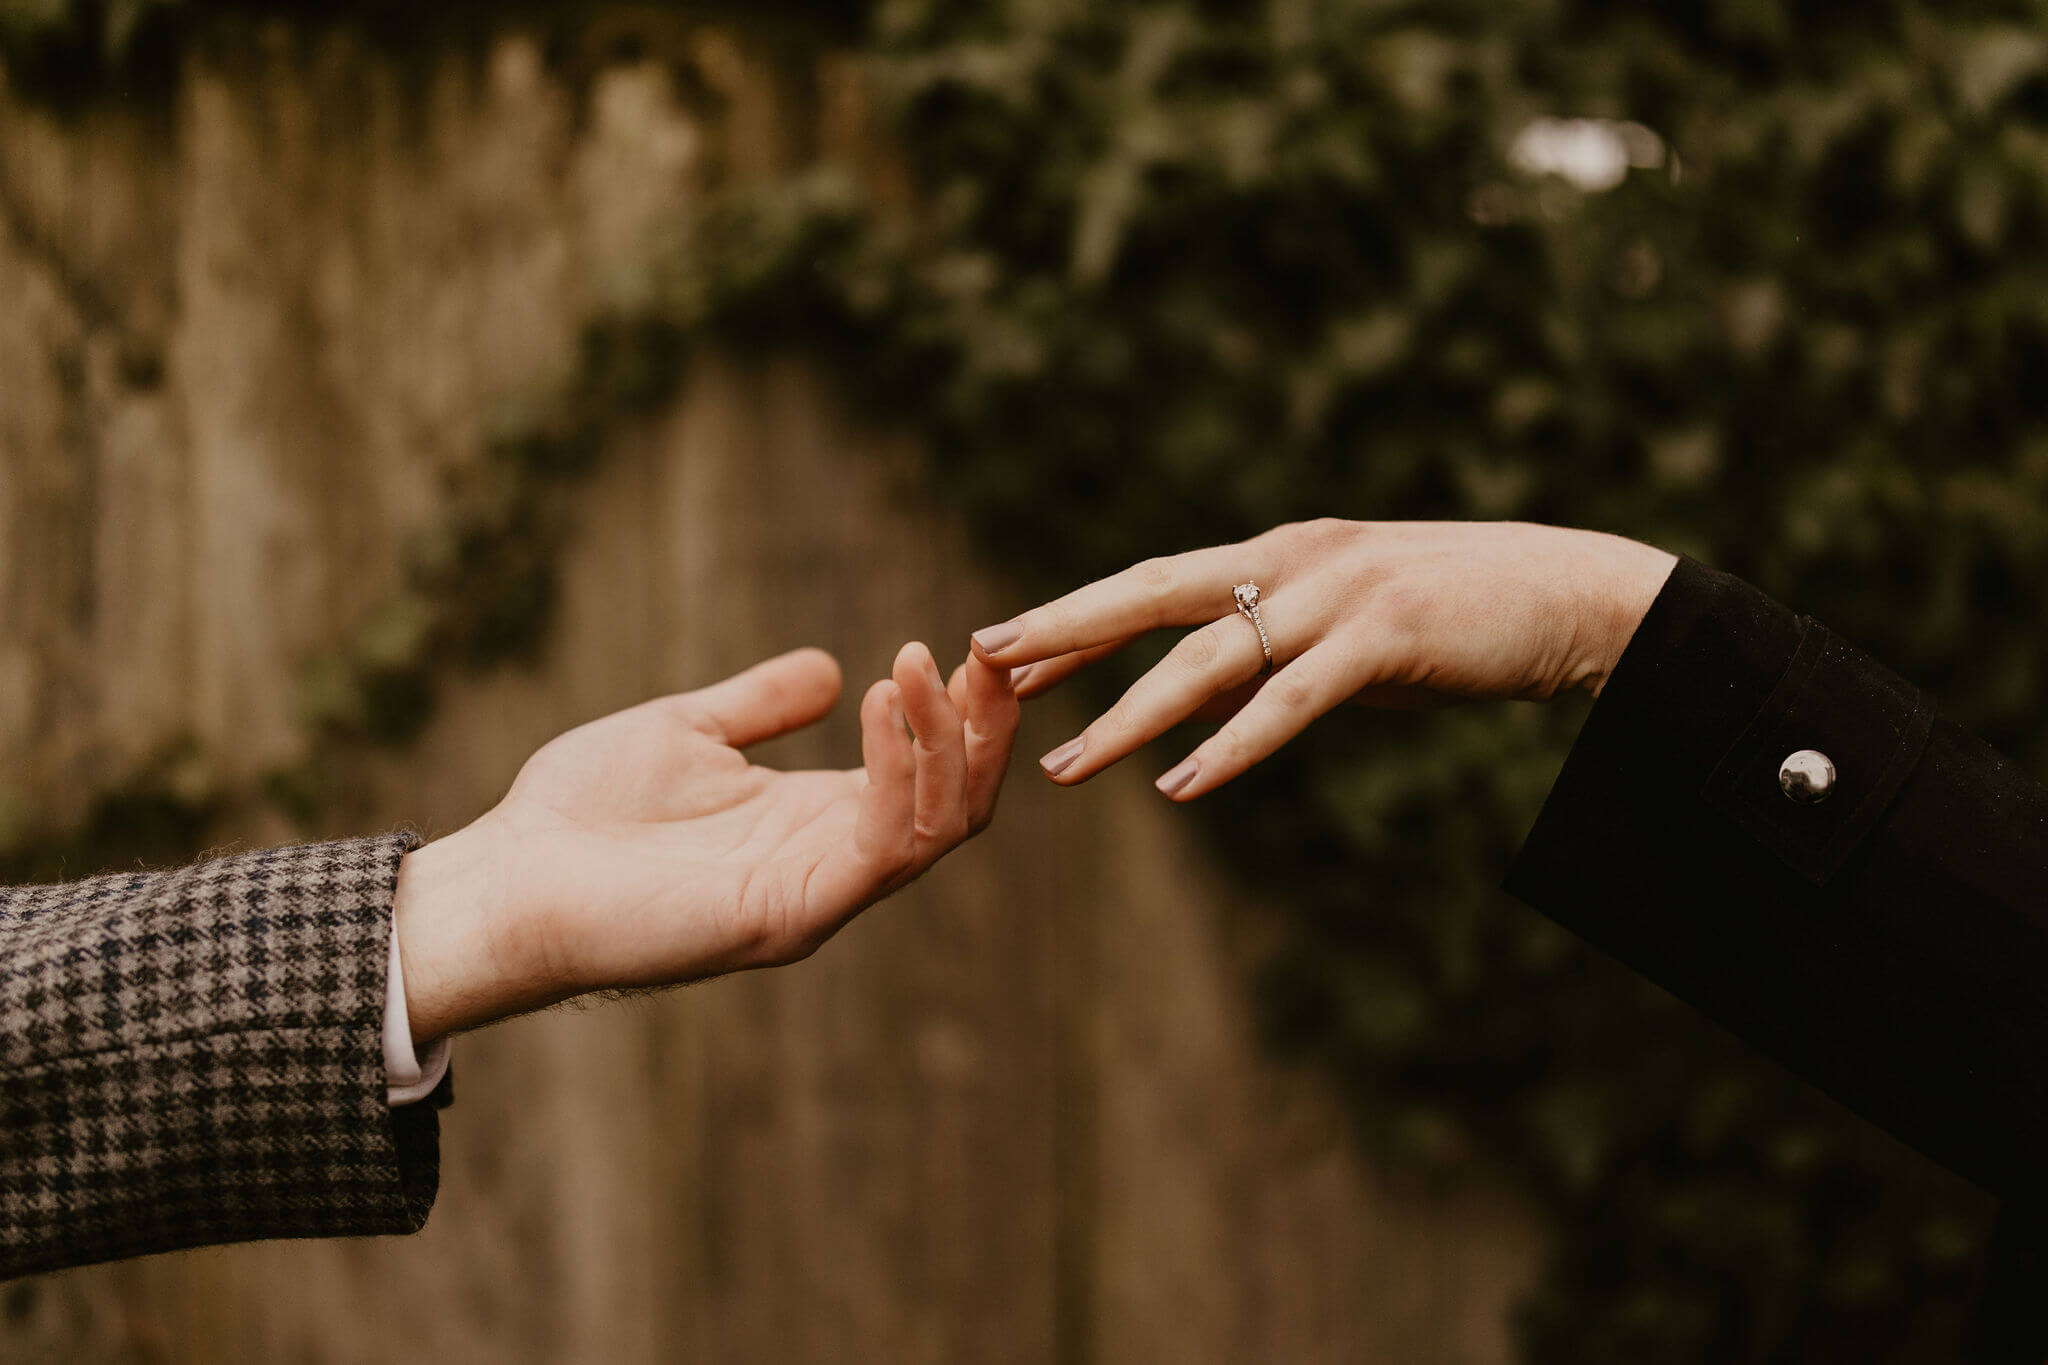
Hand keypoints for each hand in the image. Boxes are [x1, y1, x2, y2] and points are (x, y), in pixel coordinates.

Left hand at [393, 643, 1018, 1040]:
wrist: (506, 880)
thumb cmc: (579, 814)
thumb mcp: (687, 732)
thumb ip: (761, 706)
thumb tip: (831, 667)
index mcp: (814, 824)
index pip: (930, 777)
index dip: (964, 715)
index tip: (974, 646)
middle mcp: (830, 865)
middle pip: (957, 805)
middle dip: (984, 728)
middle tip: (986, 653)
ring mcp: (814, 897)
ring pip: (936, 827)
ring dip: (947, 741)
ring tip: (920, 664)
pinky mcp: (785, 916)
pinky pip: (877, 847)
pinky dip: (894, 772)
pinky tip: (878, 703)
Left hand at [969, 520, 1675, 800]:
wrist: (1573, 597)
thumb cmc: (1456, 620)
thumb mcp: (1344, 638)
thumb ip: (1270, 661)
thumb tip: (1197, 708)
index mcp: (1279, 555)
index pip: (1153, 584)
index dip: (1075, 616)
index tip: (1001, 648)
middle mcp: (1294, 560)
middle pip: (1152, 594)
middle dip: (1065, 632)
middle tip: (984, 664)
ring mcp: (1337, 594)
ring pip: (1209, 656)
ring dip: (1131, 715)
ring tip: (1067, 767)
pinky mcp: (1385, 637)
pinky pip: (1292, 701)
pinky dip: (1235, 747)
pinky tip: (1183, 789)